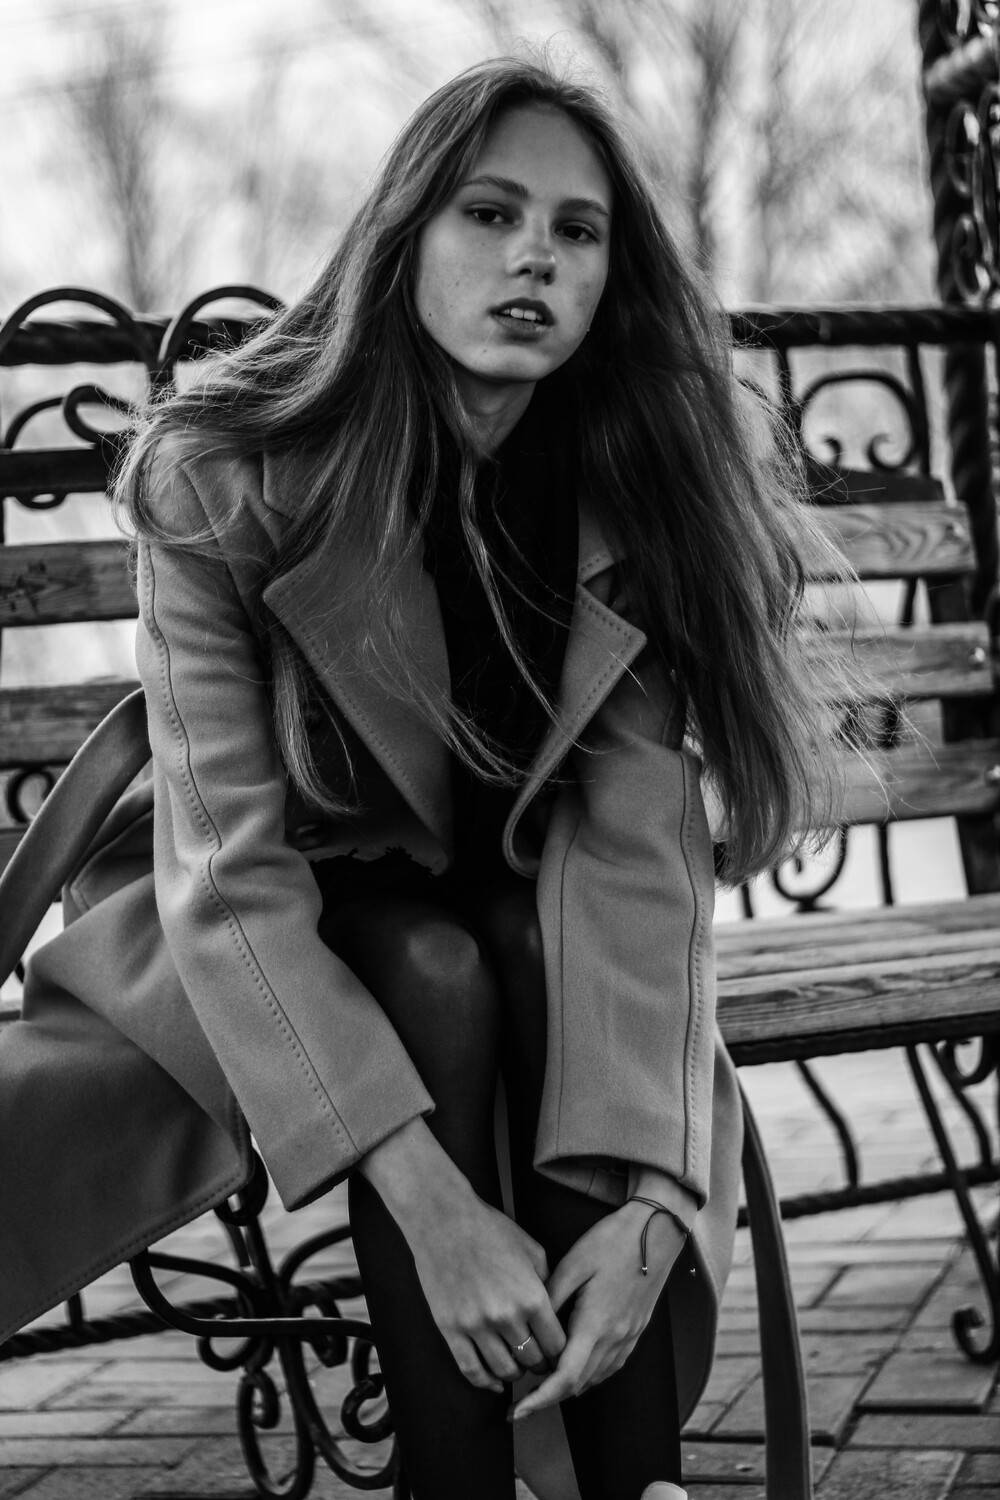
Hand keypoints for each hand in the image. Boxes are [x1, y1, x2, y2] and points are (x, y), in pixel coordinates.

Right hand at [360, 1119, 565, 1393]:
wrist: (443, 1218)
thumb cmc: (489, 1229)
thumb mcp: (531, 1249)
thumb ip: (546, 1283)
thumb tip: (553, 1313)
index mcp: (532, 1296)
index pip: (557, 1345)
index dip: (561, 1353)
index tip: (558, 1353)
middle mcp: (506, 1316)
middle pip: (533, 1361)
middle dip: (540, 1363)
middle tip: (539, 1361)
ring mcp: (476, 1325)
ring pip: (505, 1371)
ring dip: (515, 1373)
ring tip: (517, 1366)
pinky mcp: (451, 1329)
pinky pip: (472, 1370)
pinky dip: (486, 1383)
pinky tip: (495, 1384)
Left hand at [510, 1200, 686, 1419]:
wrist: (656, 1231)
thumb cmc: (611, 1241)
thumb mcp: (573, 1263)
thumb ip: (550, 1299)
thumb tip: (531, 1327)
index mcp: (595, 1323)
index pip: (565, 1378)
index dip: (539, 1399)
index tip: (517, 1411)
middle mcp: (615, 1338)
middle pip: (578, 1385)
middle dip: (548, 1396)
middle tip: (521, 1396)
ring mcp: (629, 1337)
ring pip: (594, 1379)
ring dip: (568, 1386)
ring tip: (542, 1380)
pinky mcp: (636, 1331)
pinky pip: (609, 1366)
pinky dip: (588, 1373)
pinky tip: (574, 1362)